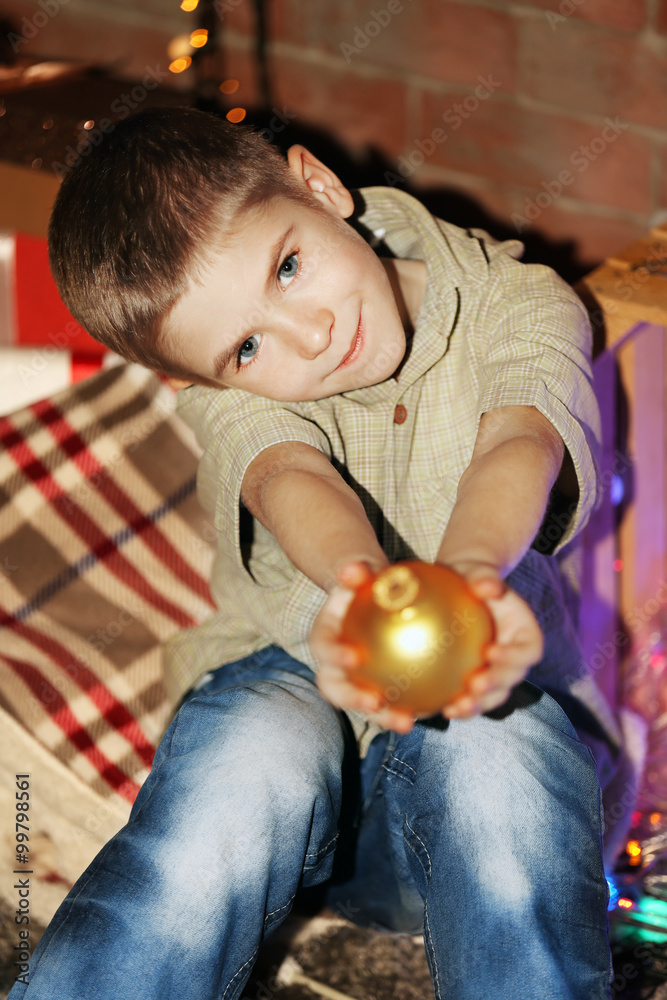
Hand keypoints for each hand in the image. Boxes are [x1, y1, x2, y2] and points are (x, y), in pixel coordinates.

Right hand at [309, 561, 415, 732]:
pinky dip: (410, 709)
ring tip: (407, 722)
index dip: (334, 656)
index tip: (355, 657)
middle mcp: (333, 666)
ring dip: (383, 717)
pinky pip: (392, 704)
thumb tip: (352, 570)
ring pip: (364, 705)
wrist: (372, 605)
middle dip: (354, 700)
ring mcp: (354, 683)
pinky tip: (436, 711)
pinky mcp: (377, 692)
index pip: (324, 648)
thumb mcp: (361, 575)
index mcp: (325, 638)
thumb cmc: (365, 587)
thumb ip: (356, 572)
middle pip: (336, 688)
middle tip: (376, 702)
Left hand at [439, 560, 543, 718]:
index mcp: (525, 634)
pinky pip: (471, 699)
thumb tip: (488, 586)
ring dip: (477, 706)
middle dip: (495, 686)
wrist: (458, 591)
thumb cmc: (471, 578)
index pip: (528, 650)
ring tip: (457, 707)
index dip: (515, 656)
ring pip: (493, 696)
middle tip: (474, 685)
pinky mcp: (475, 682)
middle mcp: (514, 658)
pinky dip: (460, 707)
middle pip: (512, 679)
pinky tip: (442, 709)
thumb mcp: (478, 573)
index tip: (491, 651)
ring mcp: (495, 673)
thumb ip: (485, 578)